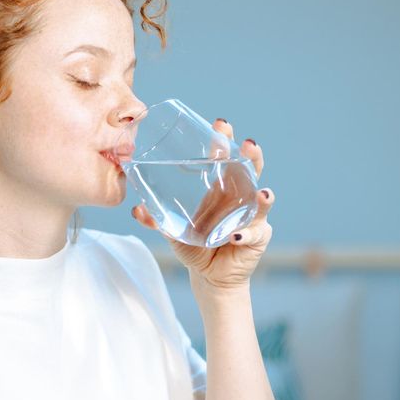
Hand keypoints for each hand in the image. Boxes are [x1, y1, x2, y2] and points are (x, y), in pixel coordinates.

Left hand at [131, 119, 274, 295]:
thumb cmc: (194, 244)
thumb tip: (137, 210)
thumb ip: (157, 220)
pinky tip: (237, 235)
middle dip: (251, 156)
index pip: (226, 156)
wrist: (208, 274)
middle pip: (250, 170)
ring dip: (262, 196)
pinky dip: (246, 234)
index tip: (220, 125)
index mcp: (220, 186)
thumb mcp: (173, 230)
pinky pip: (255, 234)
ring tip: (261, 192)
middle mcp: (240, 196)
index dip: (224, 140)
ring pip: (261, 201)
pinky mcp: (257, 238)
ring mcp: (251, 216)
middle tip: (247, 144)